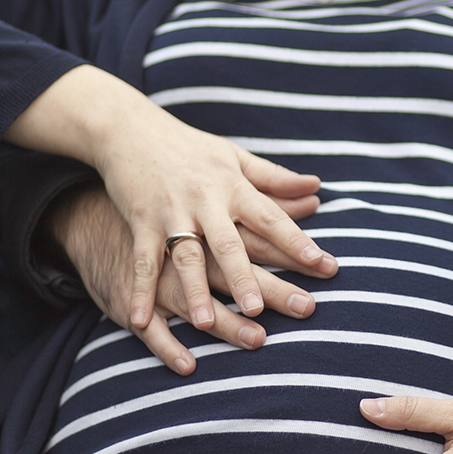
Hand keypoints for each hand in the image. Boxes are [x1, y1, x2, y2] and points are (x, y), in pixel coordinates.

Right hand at [6, 65, 337, 330]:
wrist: (131, 129)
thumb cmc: (191, 148)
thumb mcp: (236, 158)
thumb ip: (276, 179)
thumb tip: (317, 188)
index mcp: (234, 185)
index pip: (272, 217)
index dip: (296, 241)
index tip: (322, 264)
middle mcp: (205, 200)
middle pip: (229, 243)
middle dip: (244, 277)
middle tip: (260, 309)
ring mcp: (172, 212)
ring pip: (187, 256)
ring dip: (195, 290)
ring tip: (207, 323)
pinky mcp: (140, 221)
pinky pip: (142, 260)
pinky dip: (141, 289)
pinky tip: (142, 320)